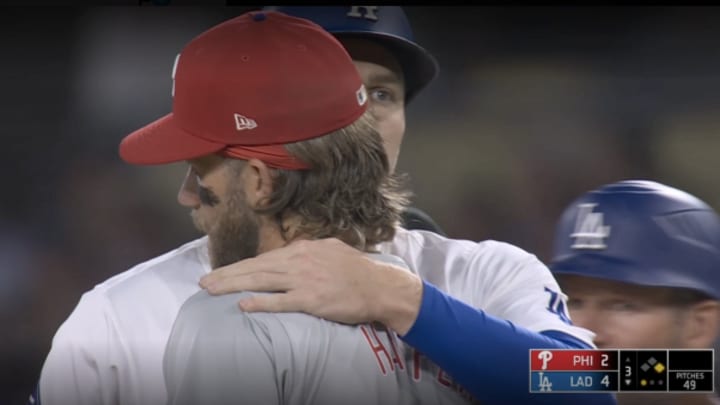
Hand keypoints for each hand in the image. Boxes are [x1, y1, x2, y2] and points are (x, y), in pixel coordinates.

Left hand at [199, 238, 422, 334]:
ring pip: (261, 280)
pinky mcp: (312, 299)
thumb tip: (292, 254)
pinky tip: (243, 304)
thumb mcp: (331, 250)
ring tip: (211, 291)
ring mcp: (304, 279)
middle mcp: (299, 260)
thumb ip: (309, 252)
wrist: (379, 286)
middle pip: (256, 267)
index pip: (264, 258)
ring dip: (233, 285)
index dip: (240, 266)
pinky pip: (281, 301)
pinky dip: (261, 302)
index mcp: (303, 249)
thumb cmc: (357, 270)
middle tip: (204, 283)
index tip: (221, 273)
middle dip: (227, 275)